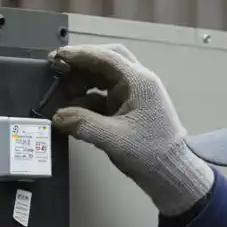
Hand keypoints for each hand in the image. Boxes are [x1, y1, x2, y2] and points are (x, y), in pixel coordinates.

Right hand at [49, 43, 213, 215]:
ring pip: (103, 77)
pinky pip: (103, 96)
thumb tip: (56, 116)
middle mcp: (137, 82)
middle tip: (58, 69)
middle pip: (106, 61)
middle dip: (81, 64)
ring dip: (82, 82)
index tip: (57, 57)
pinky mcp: (127, 108)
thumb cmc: (148, 151)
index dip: (80, 54)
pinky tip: (72, 110)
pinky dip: (86, 99)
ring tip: (61, 93)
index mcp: (138, 81)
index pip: (106, 57)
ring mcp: (132, 95)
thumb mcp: (113, 138)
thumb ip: (83, 124)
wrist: (169, 172)